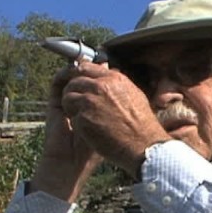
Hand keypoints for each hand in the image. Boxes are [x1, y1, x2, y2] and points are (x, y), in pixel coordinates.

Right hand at [27, 62, 102, 200]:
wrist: (73, 164)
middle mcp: (81, 104)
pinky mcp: (54, 106)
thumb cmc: (97, 148)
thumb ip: (115, 104)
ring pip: (70, 78)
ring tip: (85, 61)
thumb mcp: (112, 123)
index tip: (109, 62)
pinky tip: (72, 69)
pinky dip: (63, 74)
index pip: (96, 84)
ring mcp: (67, 104)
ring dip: (78, 68)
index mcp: (95, 108)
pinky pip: (56, 84)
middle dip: (90, 67)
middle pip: (84, 78)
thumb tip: (124, 83)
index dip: (101, 72)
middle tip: (98, 57)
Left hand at [60, 59, 170, 177]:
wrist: (143, 145)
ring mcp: (90, 102)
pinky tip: (86, 130)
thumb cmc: (142, 124)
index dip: (78, 75)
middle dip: (72, 92)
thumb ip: (117, 83)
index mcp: (113, 79)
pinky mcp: (83, 118)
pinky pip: (72, 116)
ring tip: (79, 116)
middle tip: (76, 103)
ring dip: (70, 107)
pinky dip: (76, 123)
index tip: (77, 84)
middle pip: (73, 82)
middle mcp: (100, 87)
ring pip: (68, 97)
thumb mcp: (134, 95)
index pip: (85, 67)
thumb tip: (110, 72)